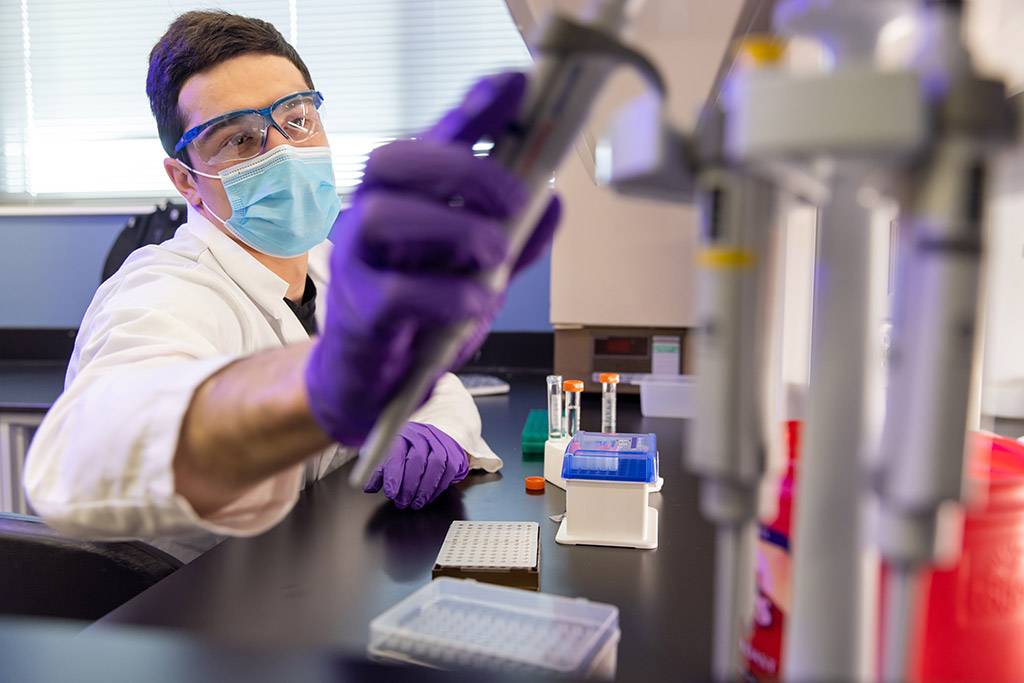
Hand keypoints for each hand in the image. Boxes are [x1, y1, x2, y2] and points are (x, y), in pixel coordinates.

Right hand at [305, 71, 560, 444]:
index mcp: (407, 199)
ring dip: (454, 228)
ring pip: (385, 216)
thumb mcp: (481, 270)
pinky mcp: (360, 313)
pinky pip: (397, 293)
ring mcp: (358, 263)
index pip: (434, 138)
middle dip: (460, 168)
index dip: (472, 107)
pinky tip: (479, 302)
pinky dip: (450, 294)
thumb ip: (518, 239)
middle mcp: (372, 218)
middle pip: (393, 160)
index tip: (515, 84)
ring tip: (495, 254)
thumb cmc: (423, 315)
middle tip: (512, 197)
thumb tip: (553, 201)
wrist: (375, 383)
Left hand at [363, 422, 469, 508]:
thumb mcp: (389, 454)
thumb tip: (369, 488)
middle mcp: (422, 435)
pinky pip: (448, 470)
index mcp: (402, 433)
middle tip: (402, 502)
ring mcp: (440, 442)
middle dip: (409, 485)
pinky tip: (428, 497)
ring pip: (435, 465)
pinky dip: (438, 487)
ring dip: (425, 488)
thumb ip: (380, 470)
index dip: (393, 474)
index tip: (390, 492)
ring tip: (415, 503)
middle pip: (417, 459)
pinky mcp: (453, 452)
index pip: (397, 452)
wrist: (434, 436)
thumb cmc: (408, 448)